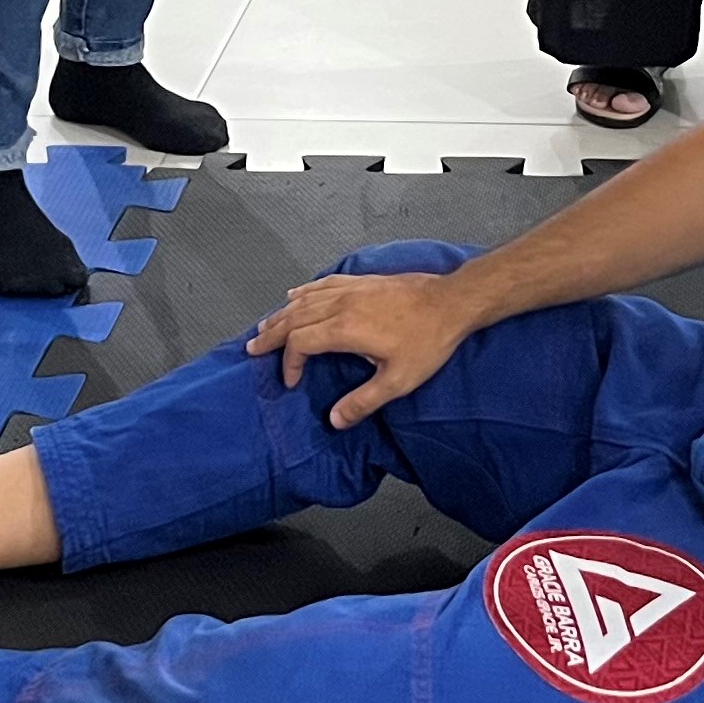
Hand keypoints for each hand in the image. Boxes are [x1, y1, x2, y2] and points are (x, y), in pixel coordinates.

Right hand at [248, 268, 481, 430]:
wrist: (451, 302)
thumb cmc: (427, 341)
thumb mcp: (398, 380)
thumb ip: (363, 401)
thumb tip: (334, 421)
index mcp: (344, 329)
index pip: (299, 344)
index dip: (288, 363)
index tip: (291, 381)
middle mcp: (341, 305)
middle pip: (293, 318)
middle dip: (270, 334)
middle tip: (252, 348)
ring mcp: (351, 289)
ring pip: (304, 299)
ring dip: (282, 314)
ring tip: (266, 326)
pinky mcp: (362, 281)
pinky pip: (322, 284)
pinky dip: (303, 292)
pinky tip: (295, 295)